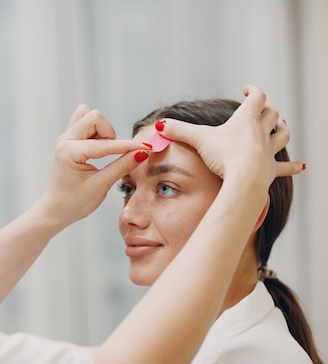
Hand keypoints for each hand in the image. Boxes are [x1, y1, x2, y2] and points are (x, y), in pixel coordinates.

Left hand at [40, 104, 149, 226]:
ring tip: (102, 151)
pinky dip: (96, 131)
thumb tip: (142, 153)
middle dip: (109, 133)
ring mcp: (65, 138)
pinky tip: (97, 149)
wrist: (56, 209)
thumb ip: (122, 167)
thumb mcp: (101, 185)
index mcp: (69, 152)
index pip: (105, 143)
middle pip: (95, 117)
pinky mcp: (69, 139)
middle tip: (111, 153)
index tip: (146, 147)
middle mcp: (64, 140)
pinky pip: (84, 122)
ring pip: (88, 115)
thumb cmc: (74, 202)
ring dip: (101, 130)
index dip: (128, 146)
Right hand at [156, 85, 304, 190]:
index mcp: (246, 120)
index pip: (256, 97)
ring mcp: (268, 151)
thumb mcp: (198, 139)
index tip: (246, 89)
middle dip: (267, 109)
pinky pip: (285, 166)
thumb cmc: (223, 156)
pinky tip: (302, 166)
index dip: (253, 90)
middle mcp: (261, 132)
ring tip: (281, 125)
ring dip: (282, 128)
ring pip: (282, 134)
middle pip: (272, 114)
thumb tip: (158, 125)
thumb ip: (178, 131)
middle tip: (262, 108)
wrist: (243, 179)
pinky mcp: (271, 169)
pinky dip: (293, 166)